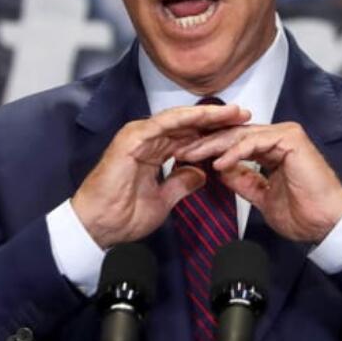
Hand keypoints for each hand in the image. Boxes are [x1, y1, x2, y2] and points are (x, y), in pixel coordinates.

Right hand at [72, 103, 250, 248]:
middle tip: (244, 114)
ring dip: (206, 115)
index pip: (188, 137)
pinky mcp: (131, 139)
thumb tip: (200, 173)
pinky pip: (163, 124)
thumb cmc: (122, 217)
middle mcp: (146, 139)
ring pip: (178, 119)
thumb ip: (181, 183)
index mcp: (152, 152)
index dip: (214, 133)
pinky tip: (207, 117)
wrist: (97, 227)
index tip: (239, 133)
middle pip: (187, 124)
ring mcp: (138, 136)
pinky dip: (185, 120)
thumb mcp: (163, 200)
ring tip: (233, 113)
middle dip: (216, 119)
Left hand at [177, 122, 341, 242]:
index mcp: (271, 149)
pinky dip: (234, 152)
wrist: (327, 224)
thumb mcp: (261, 196)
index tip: (184, 160)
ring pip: (240, 135)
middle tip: (179, 151)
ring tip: (191, 155)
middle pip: (232, 135)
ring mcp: (284, 135)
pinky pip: (255, 142)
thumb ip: (243, 180)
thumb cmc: (303, 214)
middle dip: (204, 144)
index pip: (233, 144)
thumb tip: (219, 170)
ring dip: (213, 145)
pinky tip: (217, 162)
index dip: (208, 150)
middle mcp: (277, 137)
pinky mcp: (290, 138)